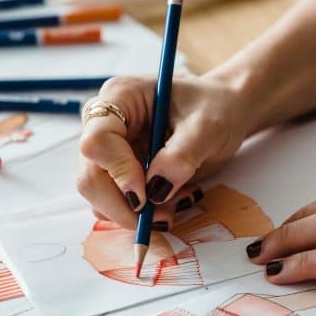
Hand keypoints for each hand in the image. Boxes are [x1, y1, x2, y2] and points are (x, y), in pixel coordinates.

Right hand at [77, 74, 250, 227]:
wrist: (224, 112)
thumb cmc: (216, 107)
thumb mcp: (207, 126)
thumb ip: (181, 156)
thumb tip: (155, 191)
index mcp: (120, 97)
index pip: (97, 141)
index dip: (118, 173)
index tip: (148, 195)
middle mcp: (106, 123)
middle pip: (91, 176)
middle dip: (124, 205)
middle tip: (162, 217)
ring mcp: (110, 149)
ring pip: (100, 196)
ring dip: (136, 213)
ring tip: (177, 204)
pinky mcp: (119, 171)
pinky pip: (117, 203)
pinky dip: (144, 213)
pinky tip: (173, 201)